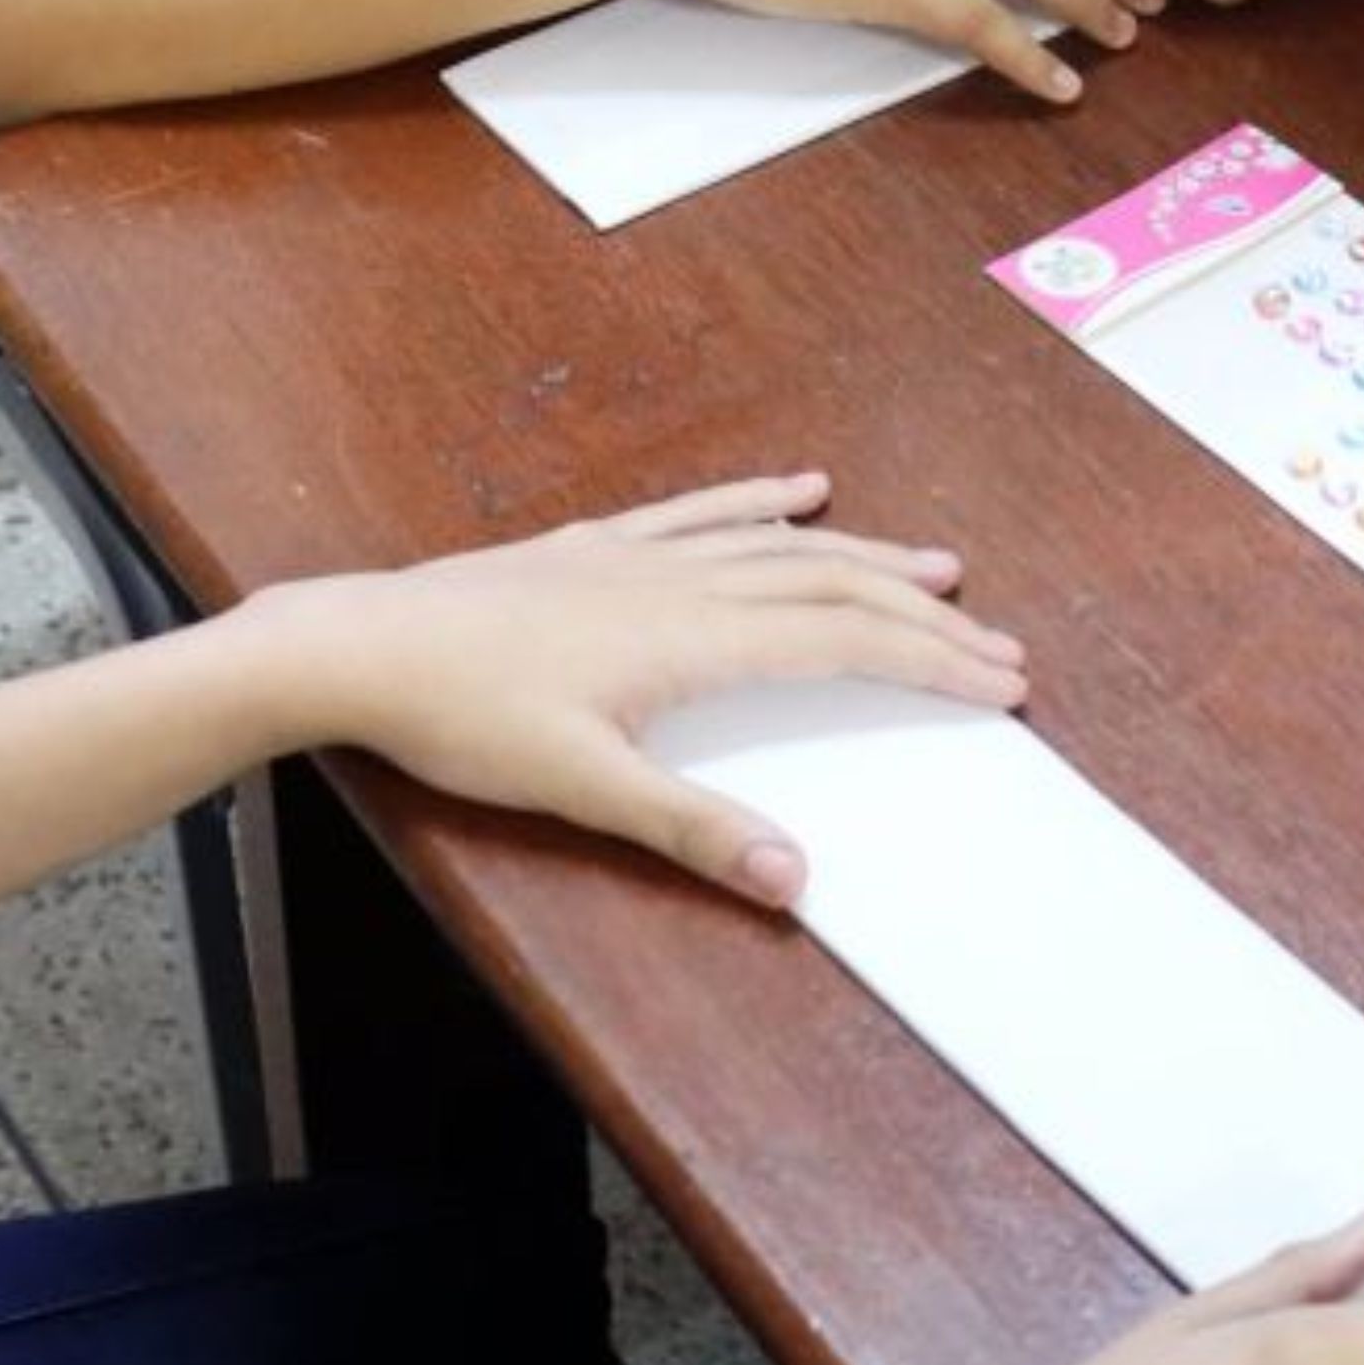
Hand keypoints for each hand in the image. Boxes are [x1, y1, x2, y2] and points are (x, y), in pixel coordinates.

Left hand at [241, 475, 1029, 906]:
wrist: (361, 645)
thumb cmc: (462, 719)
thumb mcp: (581, 787)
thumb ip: (692, 828)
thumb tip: (798, 877)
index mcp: (690, 639)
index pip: (842, 642)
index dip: (930, 661)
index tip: (1002, 680)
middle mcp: (680, 583)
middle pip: (831, 586)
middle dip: (923, 615)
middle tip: (1000, 643)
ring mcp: (638, 557)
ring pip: (779, 543)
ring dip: (866, 554)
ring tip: (937, 565)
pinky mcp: (595, 549)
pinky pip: (703, 512)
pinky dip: (762, 501)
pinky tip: (800, 487)